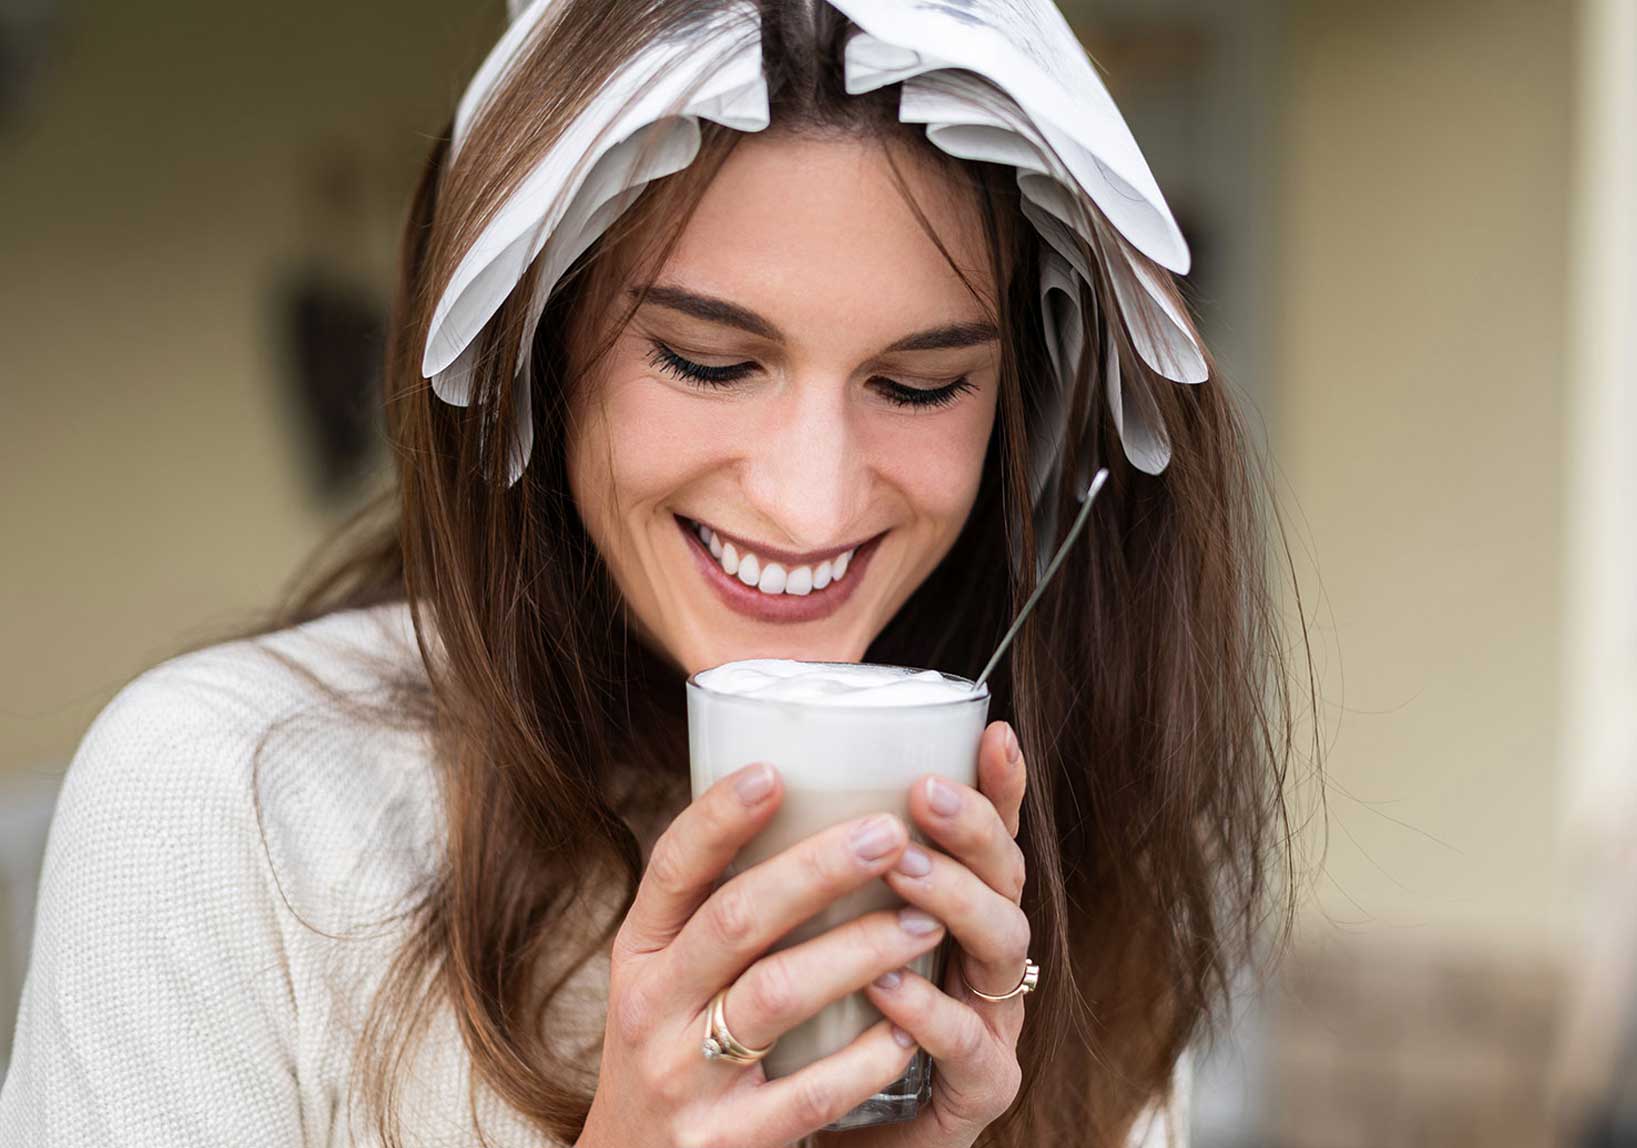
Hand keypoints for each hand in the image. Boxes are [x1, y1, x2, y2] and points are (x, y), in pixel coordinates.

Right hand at [578, 761, 950, 1147]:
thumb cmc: (673, 1049)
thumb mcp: (666, 978)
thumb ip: (716, 911)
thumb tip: (798, 800)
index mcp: (642, 953)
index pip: (672, 869)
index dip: (718, 818)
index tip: (775, 771)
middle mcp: (651, 1008)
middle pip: (735, 920)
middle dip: (817, 871)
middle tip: (890, 834)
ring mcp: (683, 1078)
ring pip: (775, 996)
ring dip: (857, 952)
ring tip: (924, 922)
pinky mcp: (724, 1145)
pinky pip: (807, 1095)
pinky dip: (863, 1059)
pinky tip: (907, 1031)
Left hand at [818, 720, 1030, 1147]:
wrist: (820, 1142)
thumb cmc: (819, 1030)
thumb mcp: (817, 938)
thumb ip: (819, 875)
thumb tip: (758, 768)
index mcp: (954, 910)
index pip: (990, 834)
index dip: (1000, 785)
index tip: (992, 729)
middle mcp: (983, 959)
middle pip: (1007, 878)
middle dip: (970, 828)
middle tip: (922, 793)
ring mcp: (990, 1024)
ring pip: (1002, 949)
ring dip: (952, 900)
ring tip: (902, 868)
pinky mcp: (974, 1097)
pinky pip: (968, 1053)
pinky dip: (931, 1015)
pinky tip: (892, 987)